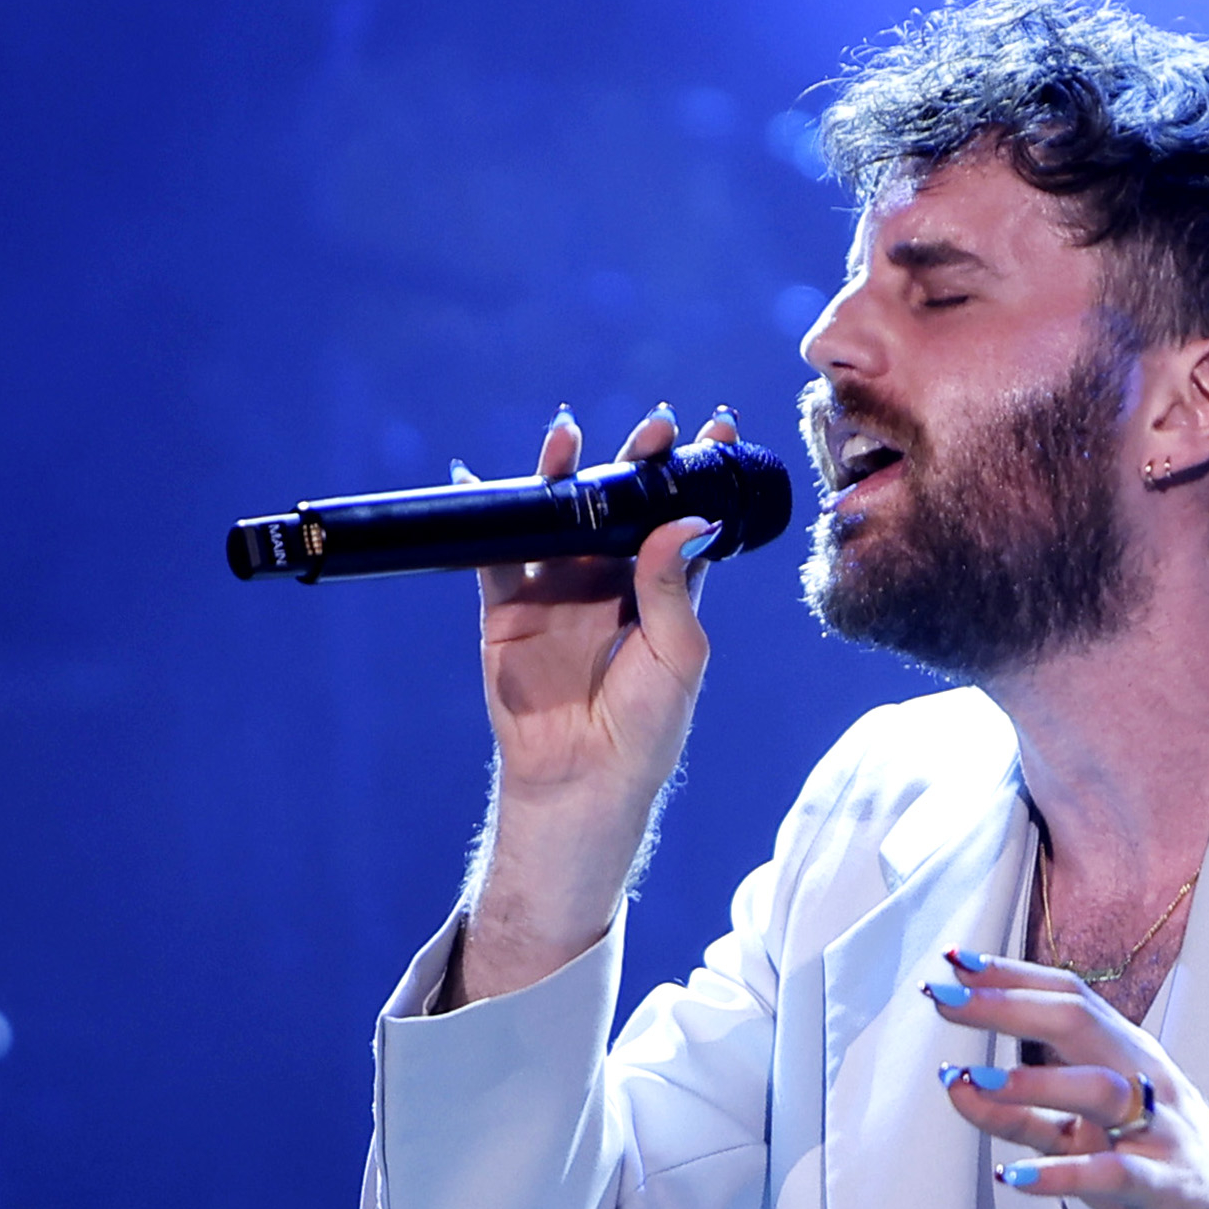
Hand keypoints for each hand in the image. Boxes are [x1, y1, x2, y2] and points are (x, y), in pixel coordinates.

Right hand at [457, 403, 733, 1003]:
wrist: (581, 781)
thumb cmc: (647, 730)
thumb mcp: (676, 655)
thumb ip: (674, 586)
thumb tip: (682, 518)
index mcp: (664, 591)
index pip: (683, 518)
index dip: (697, 473)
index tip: (717, 429)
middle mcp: (611, 581)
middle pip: (622, 504)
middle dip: (637, 460)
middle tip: (656, 427)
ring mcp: (557, 590)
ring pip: (560, 516)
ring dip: (565, 473)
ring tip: (570, 436)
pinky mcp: (508, 608)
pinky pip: (495, 551)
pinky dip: (491, 512)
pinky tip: (491, 476)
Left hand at [925, 953, 1208, 1208]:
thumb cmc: (1163, 1170)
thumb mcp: (1086, 1137)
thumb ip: (1022, 1112)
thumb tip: (956, 1082)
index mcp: (1130, 1059)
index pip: (1069, 998)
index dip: (1012, 977)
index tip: (955, 962)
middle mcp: (1148, 1082)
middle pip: (1080, 1023)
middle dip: (1009, 1007)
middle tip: (946, 1001)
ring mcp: (1162, 1132)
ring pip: (1100, 1091)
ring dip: (1033, 1082)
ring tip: (974, 1080)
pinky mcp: (1169, 1188)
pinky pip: (1113, 1173)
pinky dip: (1060, 1174)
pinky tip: (1014, 1176)